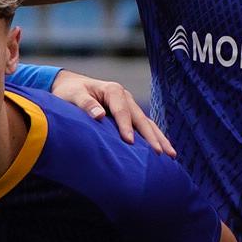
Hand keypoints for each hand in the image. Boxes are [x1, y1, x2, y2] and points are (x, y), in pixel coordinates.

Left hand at [50, 69, 173, 154]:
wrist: (71, 85)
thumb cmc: (70, 92)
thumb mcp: (73, 95)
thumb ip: (85, 104)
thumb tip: (99, 115)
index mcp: (113, 91)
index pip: (122, 111)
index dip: (126, 127)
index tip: (130, 142)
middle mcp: (126, 97)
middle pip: (141, 119)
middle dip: (152, 137)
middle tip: (160, 153)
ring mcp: (130, 106)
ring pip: (147, 124)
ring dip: (159, 139)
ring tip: (171, 155)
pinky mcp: (130, 115)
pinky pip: (144, 127)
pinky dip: (154, 138)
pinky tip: (163, 151)